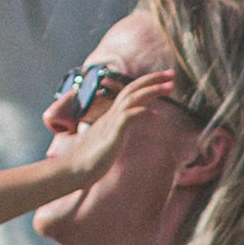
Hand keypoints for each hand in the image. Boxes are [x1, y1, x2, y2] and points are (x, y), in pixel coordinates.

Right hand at [46, 64, 173, 174]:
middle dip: (152, 80)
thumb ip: (119, 131)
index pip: (129, 93)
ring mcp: (110, 124)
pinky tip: (155, 114)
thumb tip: (129, 126)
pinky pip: (126, 118)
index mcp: (111, 116)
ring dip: (151, 91)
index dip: (146, 84)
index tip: (164, 80)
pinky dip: (141, 112)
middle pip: (131, 89)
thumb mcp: (108, 141)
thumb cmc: (89, 160)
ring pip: (131, 99)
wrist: (72, 171)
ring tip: (169, 86)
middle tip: (171, 74)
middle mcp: (111, 116)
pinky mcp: (111, 137)